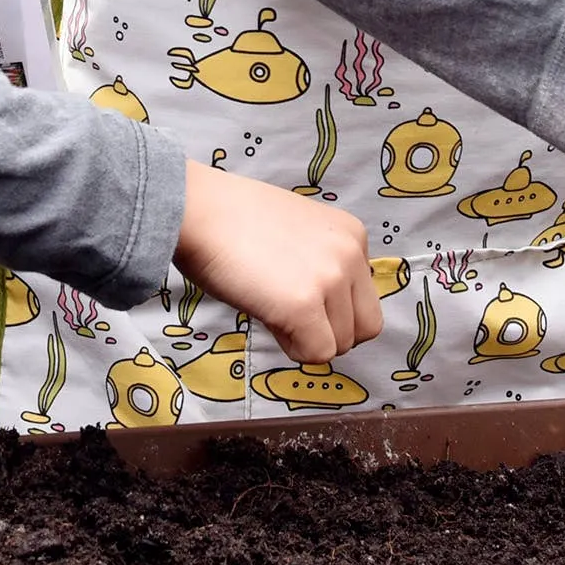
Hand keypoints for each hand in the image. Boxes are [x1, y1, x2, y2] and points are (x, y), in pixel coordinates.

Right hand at [174, 160, 381, 363]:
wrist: (199, 210)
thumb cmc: (232, 220)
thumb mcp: (298, 232)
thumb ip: (321, 262)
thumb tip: (324, 309)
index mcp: (352, 235)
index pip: (363, 298)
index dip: (328, 306)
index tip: (292, 288)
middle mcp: (351, 255)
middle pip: (365, 327)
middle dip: (329, 331)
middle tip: (289, 314)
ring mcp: (330, 280)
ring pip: (341, 344)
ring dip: (307, 339)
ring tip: (270, 305)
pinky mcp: (304, 307)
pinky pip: (316, 354)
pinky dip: (292, 348)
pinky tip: (267, 316)